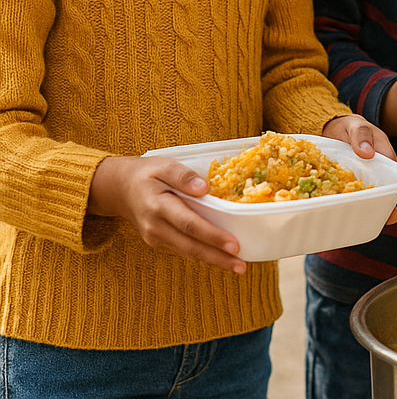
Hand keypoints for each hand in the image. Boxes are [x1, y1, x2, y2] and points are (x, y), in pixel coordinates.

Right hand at [88, 156, 245, 273]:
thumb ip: (183, 175)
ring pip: (187, 252)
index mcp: (158, 206)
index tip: (233, 244)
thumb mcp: (164, 166)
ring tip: (237, 266)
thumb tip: (205, 188)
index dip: (212, 235)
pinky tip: (220, 257)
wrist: (119, 189)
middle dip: (217, 257)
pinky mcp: (158, 241)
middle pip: (190, 246)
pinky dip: (202, 255)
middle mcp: (155, 227)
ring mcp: (155, 237)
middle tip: (241, 266)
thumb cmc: (146, 174)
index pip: (189, 224)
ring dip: (213, 260)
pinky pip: (183, 249)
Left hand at [321, 115, 396, 223]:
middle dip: (386, 204)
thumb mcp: (355, 125)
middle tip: (388, 219)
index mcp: (383, 155)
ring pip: (368, 194)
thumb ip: (361, 135)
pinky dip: (349, 203)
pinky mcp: (348, 183)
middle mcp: (376, 169)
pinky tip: (343, 213)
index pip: (393, 173)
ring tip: (366, 222)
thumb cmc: (349, 126)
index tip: (391, 201)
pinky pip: (350, 194)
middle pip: (383, 188)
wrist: (331, 127)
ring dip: (368, 206)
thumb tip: (368, 153)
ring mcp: (362, 178)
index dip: (393, 188)